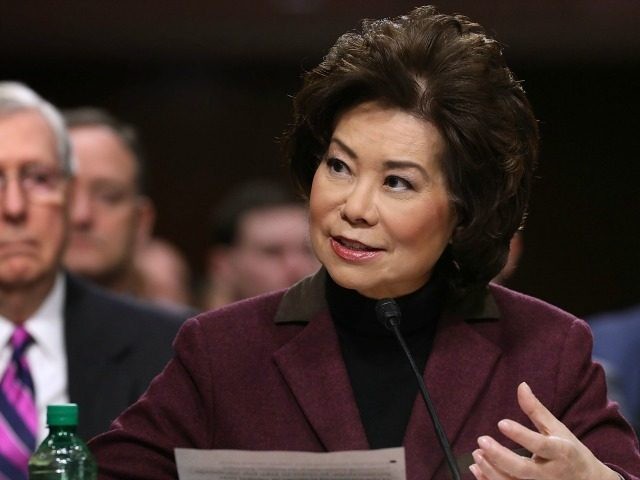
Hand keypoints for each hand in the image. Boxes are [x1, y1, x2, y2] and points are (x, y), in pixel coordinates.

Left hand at [468, 382, 620, 479]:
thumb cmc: (569, 452)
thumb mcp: (558, 429)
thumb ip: (537, 410)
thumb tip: (521, 385)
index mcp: (560, 452)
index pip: (540, 445)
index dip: (521, 435)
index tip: (501, 423)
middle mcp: (550, 474)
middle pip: (523, 469)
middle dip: (500, 457)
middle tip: (481, 441)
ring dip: (491, 471)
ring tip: (476, 455)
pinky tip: (476, 469)